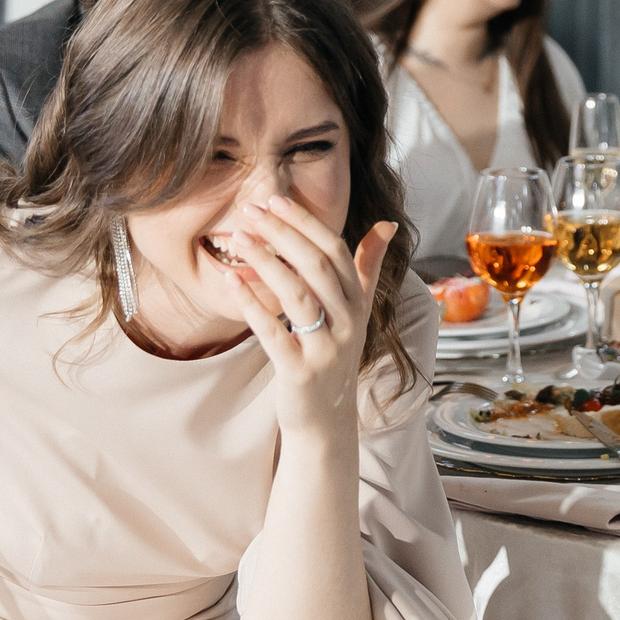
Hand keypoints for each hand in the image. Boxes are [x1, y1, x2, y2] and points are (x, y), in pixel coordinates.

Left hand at [220, 196, 399, 435]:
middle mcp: (348, 323)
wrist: (327, 420)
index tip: (277, 199)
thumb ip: (368, 267)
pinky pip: (274, 333)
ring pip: (297, 295)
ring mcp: (326, 349)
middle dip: (283, 233)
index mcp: (358, 303)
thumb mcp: (356, 312)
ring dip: (265, 261)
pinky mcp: (300, 372)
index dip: (307, 223)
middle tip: (252, 210)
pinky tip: (231, 282)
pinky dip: (252, 305)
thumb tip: (388, 224)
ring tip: (238, 239)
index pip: (337, 251)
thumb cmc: (334, 356)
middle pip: (317, 267)